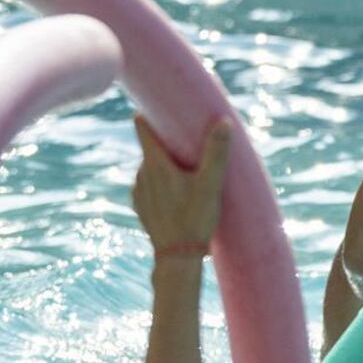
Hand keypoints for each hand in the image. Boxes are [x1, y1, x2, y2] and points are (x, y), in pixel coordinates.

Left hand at [132, 114, 231, 263]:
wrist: (177, 257)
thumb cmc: (195, 219)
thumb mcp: (210, 184)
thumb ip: (216, 152)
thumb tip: (224, 122)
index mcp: (155, 163)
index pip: (143, 127)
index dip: (148, 114)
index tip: (157, 105)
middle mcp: (142, 174)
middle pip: (150, 148)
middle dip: (166, 144)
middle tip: (186, 144)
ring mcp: (138, 191)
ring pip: (149, 168)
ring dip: (163, 166)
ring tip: (184, 173)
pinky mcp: (140, 206)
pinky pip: (148, 186)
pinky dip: (159, 184)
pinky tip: (176, 193)